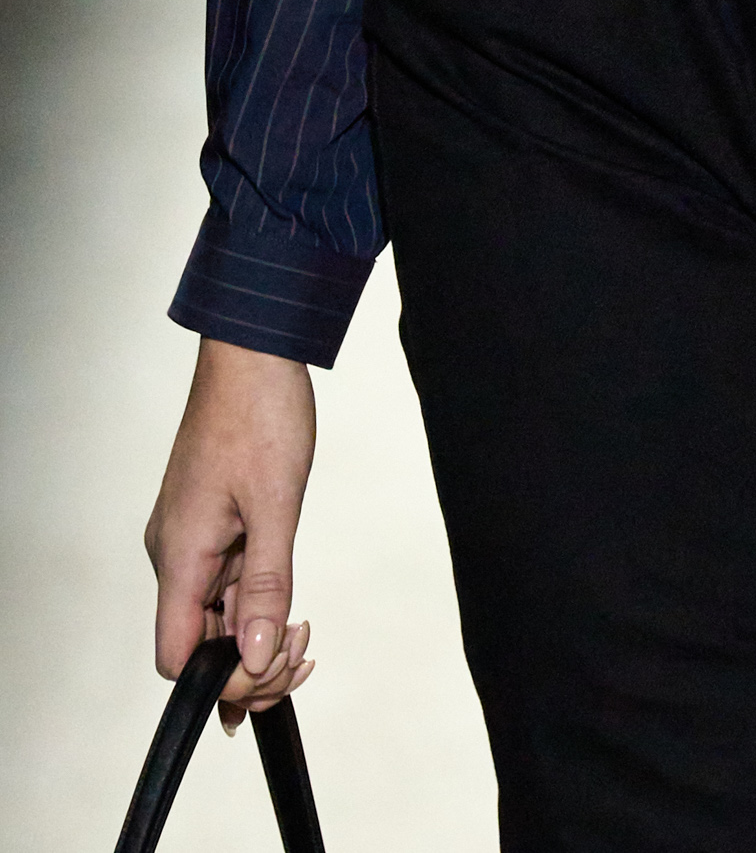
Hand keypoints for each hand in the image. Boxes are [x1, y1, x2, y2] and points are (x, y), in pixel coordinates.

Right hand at [145, 337, 317, 733]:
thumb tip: (255, 658)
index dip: (223, 680)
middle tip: (302, 652)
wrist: (254, 353)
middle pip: (197, 644)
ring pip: (213, 616)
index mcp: (179, 555)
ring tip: (302, 632)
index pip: (177, 657)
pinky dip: (253, 604)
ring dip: (254, 636)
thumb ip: (266, 586)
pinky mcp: (208, 524)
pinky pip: (223, 584)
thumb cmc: (260, 415)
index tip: (275, 668)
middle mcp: (175, 554)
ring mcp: (190, 539)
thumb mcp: (277, 505)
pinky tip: (287, 607)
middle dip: (249, 663)